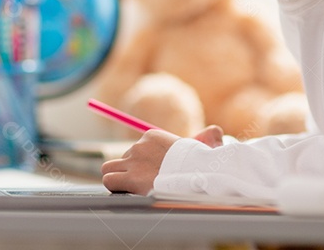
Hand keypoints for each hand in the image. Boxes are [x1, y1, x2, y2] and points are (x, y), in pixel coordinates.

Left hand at [100, 125, 224, 194]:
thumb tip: (214, 132)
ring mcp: (132, 161)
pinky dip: (115, 187)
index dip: (144, 162)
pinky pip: (109, 180)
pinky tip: (126, 192)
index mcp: (153, 135)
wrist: (197, 175)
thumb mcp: (206, 146)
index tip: (155, 173)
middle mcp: (139, 145)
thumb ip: (208, 137)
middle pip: (124, 158)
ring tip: (130, 188)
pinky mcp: (130, 177)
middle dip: (130, 170)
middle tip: (143, 182)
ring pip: (110, 168)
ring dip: (118, 177)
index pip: (138, 147)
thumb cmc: (203, 164)